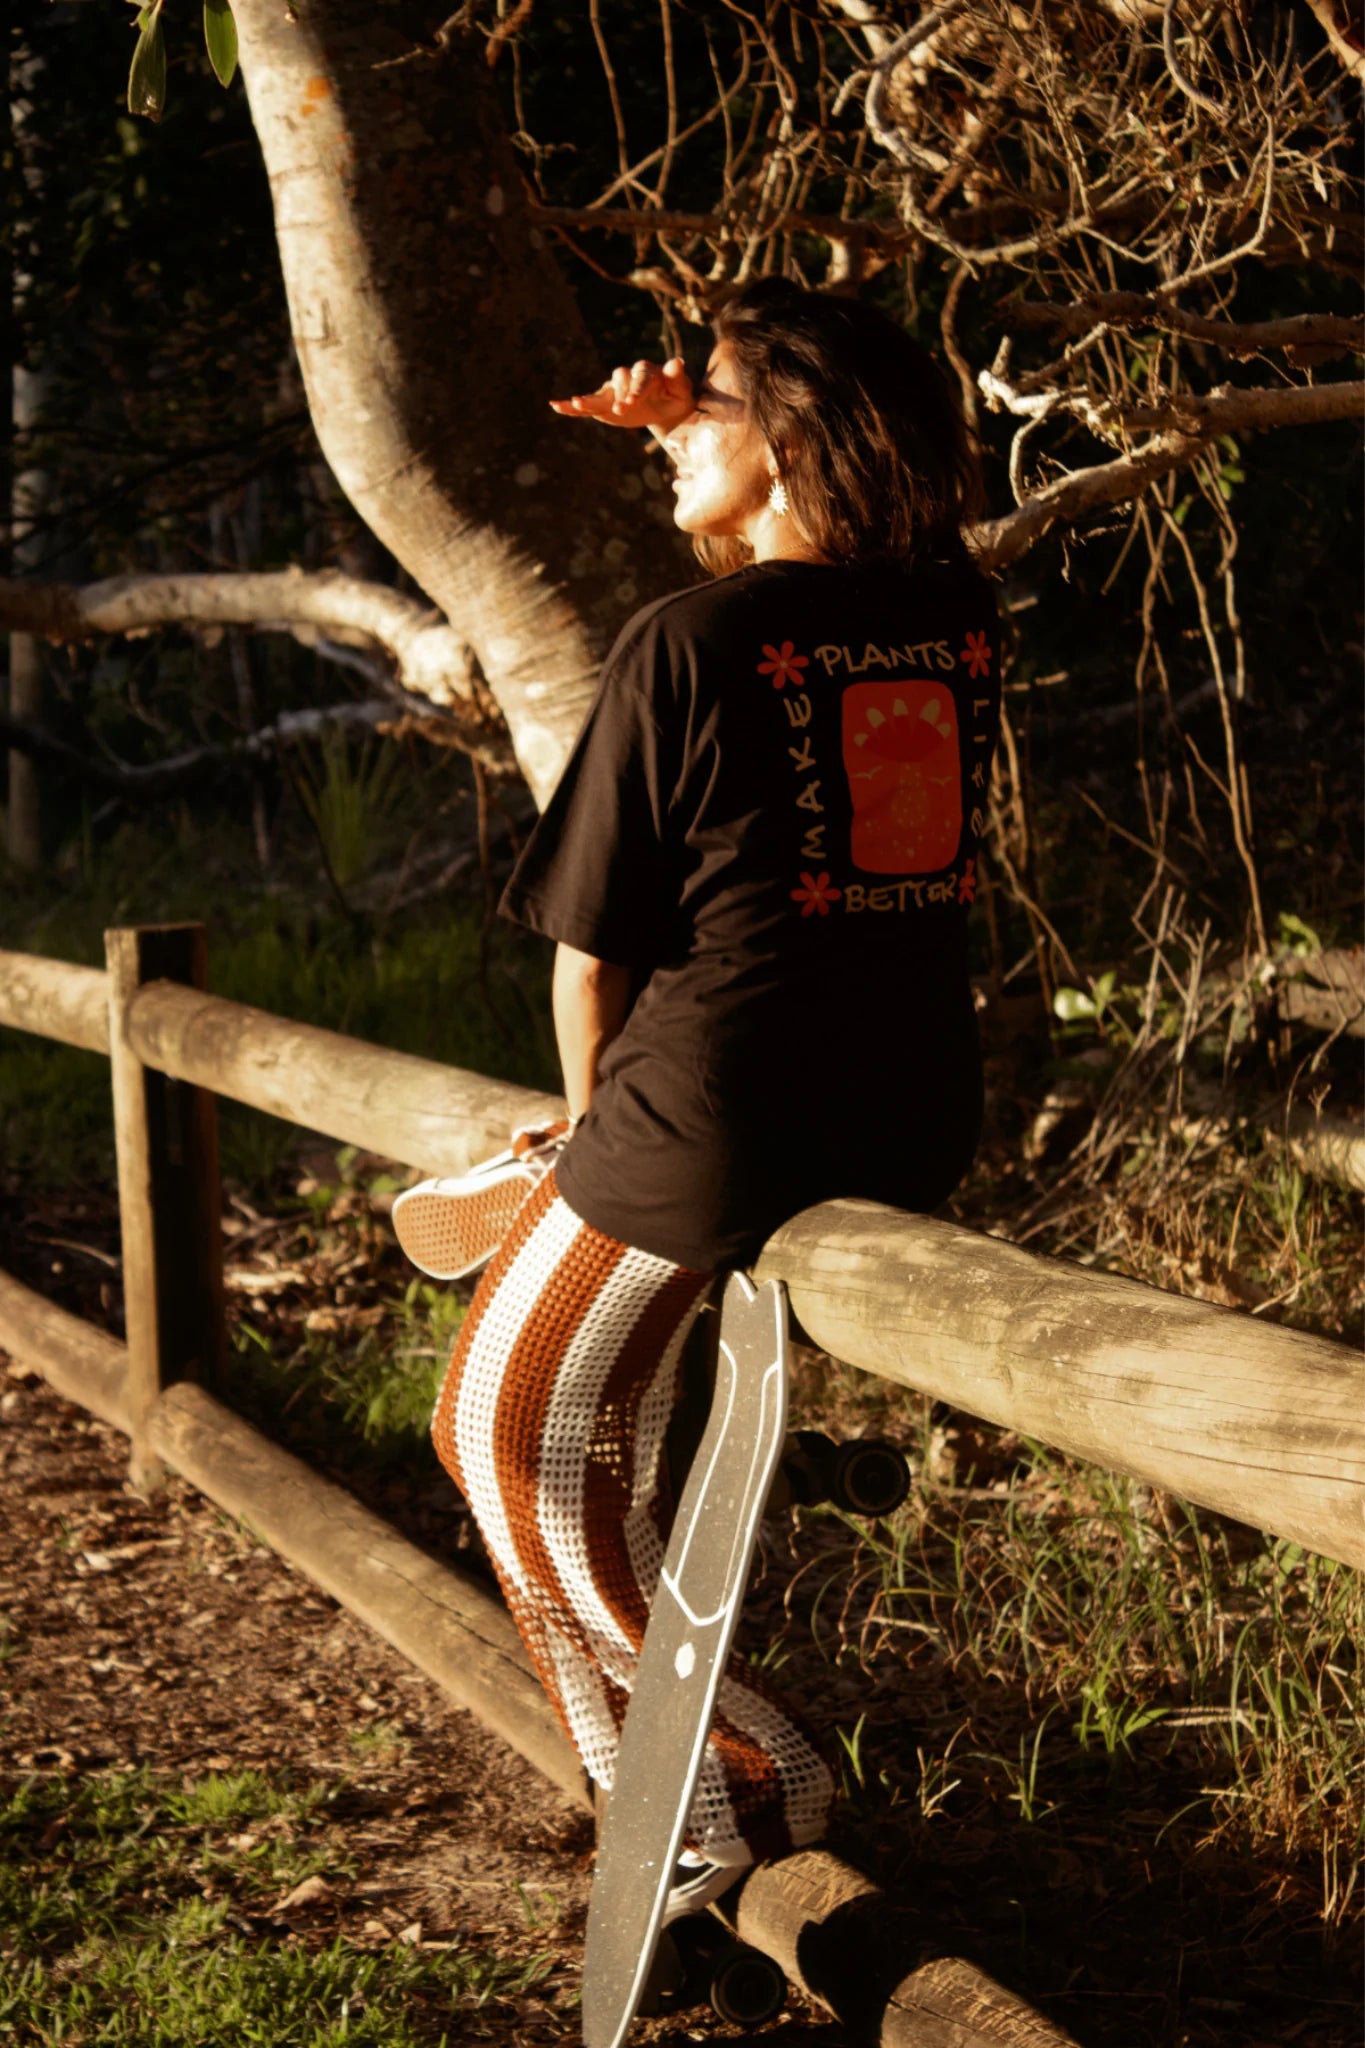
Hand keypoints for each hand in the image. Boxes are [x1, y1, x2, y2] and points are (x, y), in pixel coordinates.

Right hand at [550, 357, 693, 435]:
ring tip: (576, 403)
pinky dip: (571, 407)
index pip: (639, 378)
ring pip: (599, 393)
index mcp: (645, 372)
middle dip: (618, 395)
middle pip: (618, 381)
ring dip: (589, 399)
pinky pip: (587, 406)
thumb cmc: (675, 397)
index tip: (632, 402)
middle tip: (619, 410)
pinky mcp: (603, 404)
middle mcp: (626, 377)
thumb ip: (677, 378)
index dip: (635, 389)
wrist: (665, 406)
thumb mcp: (682, 390)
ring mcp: (612, 391)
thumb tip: (677, 362)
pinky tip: (555, 406)